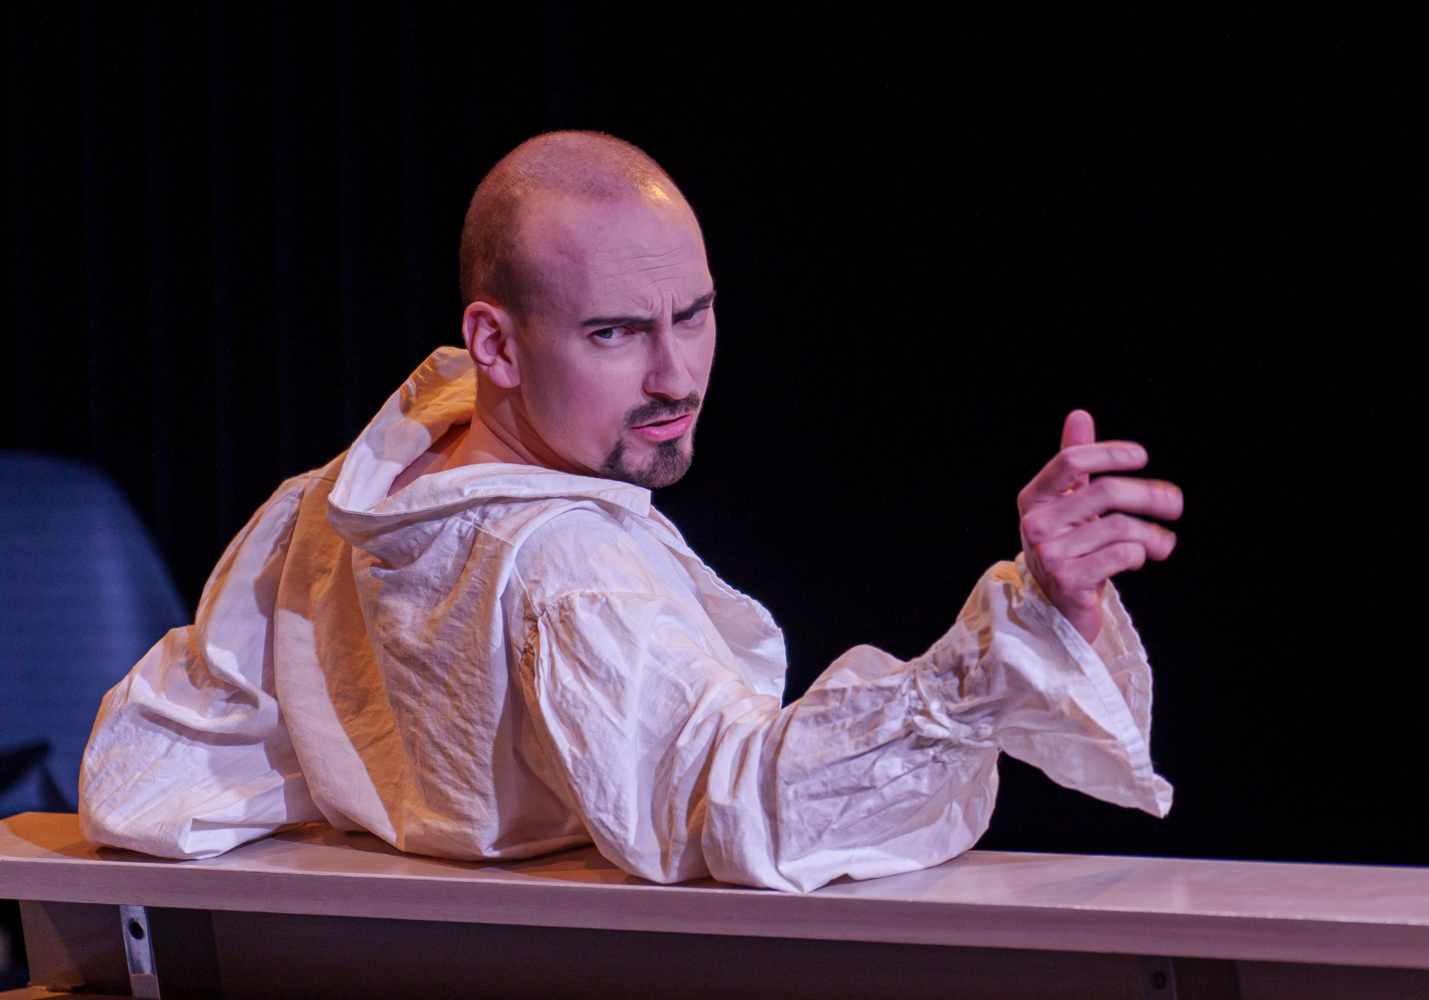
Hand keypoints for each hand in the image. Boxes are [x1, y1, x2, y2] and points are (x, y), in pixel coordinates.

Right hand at [1018, 410, 1182, 642]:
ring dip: (1153, 535)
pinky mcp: (1068, 580)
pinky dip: (1139, 555)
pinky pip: (1120, 555)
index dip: (1109, 452)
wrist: (1056, 608)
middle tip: (1175, 504)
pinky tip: (1139, 559)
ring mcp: (1049, 553)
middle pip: (1106, 492)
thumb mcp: (1067, 503)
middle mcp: (1035, 523)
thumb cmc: (1067, 548)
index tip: (1142, 456)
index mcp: (1034, 498)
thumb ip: (1074, 462)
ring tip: (1164, 543)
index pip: (1071, 461)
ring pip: (1120, 527)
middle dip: (1150, 495)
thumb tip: (1079, 414)